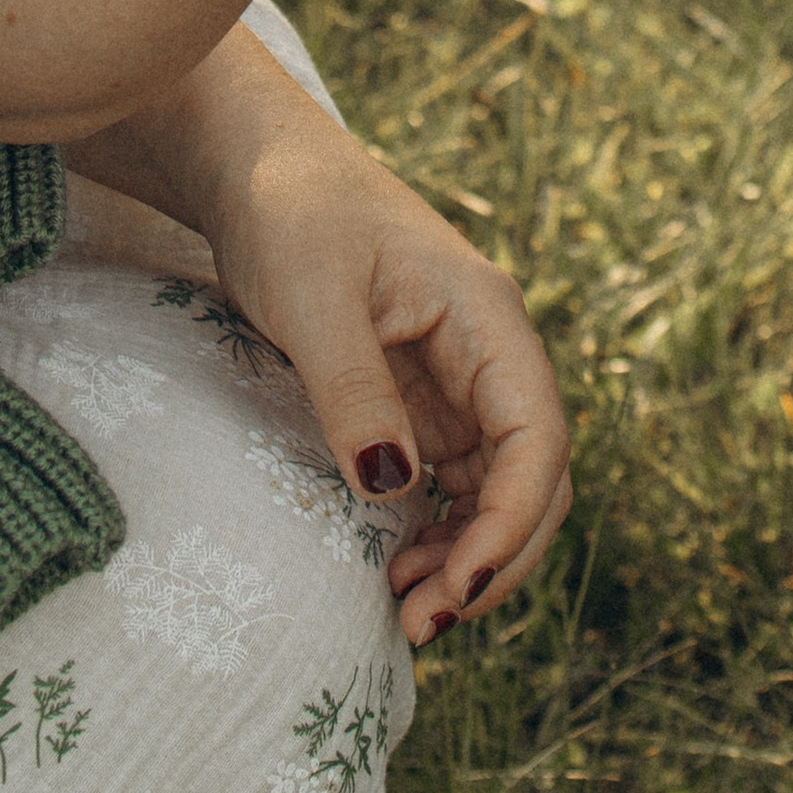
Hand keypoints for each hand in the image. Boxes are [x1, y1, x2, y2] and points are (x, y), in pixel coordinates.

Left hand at [192, 66, 572, 647]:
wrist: (254, 170)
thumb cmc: (289, 212)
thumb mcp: (313, 297)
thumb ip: (354, 390)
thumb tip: (394, 490)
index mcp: (487, 317)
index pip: (538, 436)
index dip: (512, 523)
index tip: (456, 587)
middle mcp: (488, 355)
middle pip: (535, 477)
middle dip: (494, 558)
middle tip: (422, 622)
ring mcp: (457, 382)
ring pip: (498, 491)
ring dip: (468, 557)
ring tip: (405, 610)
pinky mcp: (419, 402)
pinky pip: (452, 485)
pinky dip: (437, 534)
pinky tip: (394, 567)